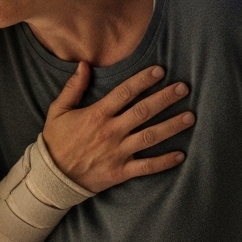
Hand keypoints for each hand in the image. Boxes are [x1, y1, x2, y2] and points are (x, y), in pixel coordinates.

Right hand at [42, 63, 193, 192]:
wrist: (51, 176)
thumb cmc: (55, 141)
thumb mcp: (58, 110)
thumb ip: (73, 88)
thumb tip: (83, 64)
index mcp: (97, 114)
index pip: (125, 92)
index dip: (144, 80)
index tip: (160, 71)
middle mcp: (111, 132)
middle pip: (143, 111)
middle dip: (165, 98)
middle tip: (183, 88)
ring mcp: (117, 152)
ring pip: (150, 137)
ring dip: (171, 126)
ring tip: (190, 117)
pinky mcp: (120, 172)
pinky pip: (146, 167)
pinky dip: (164, 162)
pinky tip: (181, 155)